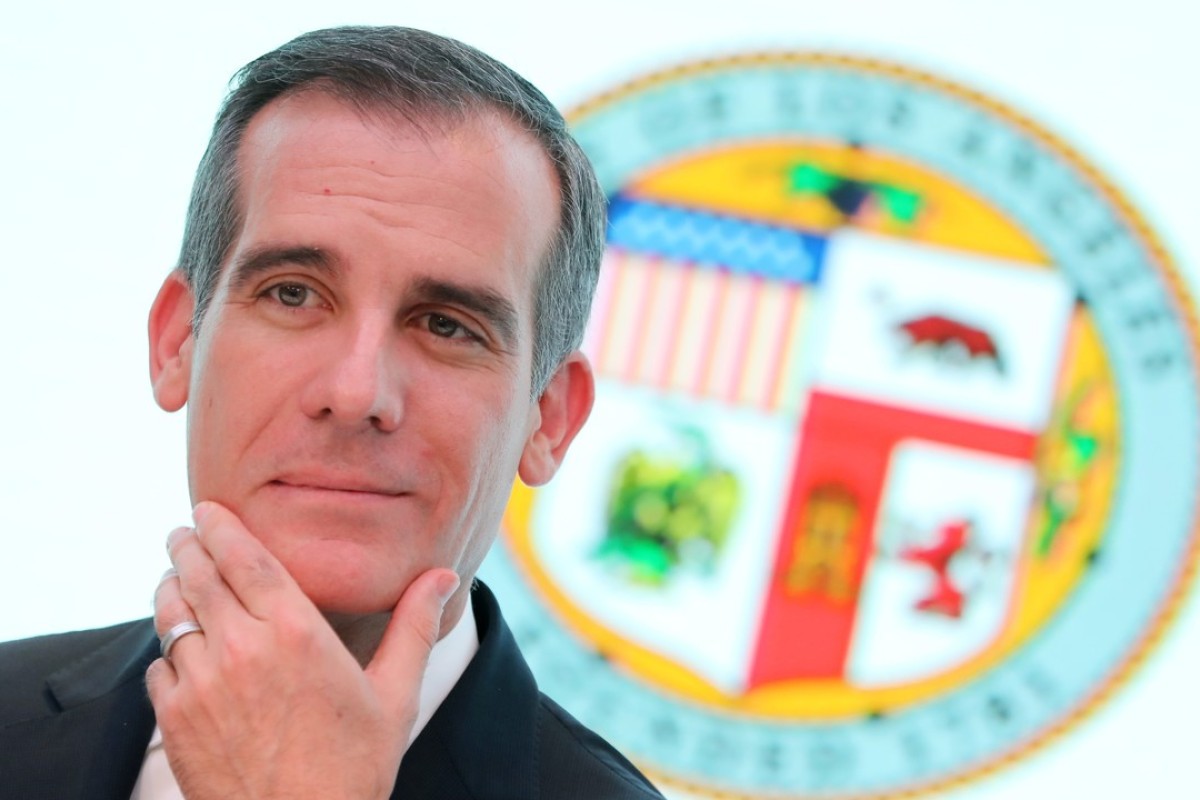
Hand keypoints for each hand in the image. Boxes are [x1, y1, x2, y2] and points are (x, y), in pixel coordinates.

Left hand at [146, 501, 458, 799]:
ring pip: (169, 615)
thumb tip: (444, 577)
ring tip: (175, 577)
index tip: (207, 507)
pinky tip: (177, 646)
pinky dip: (166, 648)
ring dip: (170, 588)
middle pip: (197, 575)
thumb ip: (414, 627)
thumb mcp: (395, 695)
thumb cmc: (353, 767)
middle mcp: (241, 648)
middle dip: (187, 545)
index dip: (220, 526)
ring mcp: (200, 684)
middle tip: (184, 530)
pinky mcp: (175, 718)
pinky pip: (158, 666)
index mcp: (295, 631)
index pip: (244, 558)